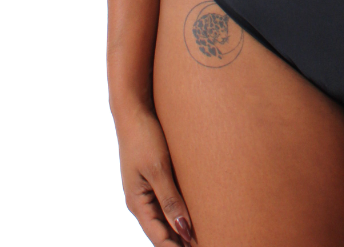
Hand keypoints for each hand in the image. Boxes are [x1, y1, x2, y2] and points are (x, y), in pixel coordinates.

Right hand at [115, 104, 194, 244]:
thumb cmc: (144, 137)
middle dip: (182, 242)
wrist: (134, 109)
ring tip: (206, 234)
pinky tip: (195, 214)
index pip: (159, 239)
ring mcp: (145, 190)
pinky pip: (166, 203)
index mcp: (137, 203)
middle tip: (209, 242)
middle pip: (162, 232)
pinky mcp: (153, 179)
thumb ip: (170, 201)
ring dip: (181, 229)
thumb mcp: (159, 169)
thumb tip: (184, 232)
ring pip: (165, 219)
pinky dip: (179, 212)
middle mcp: (140, 201)